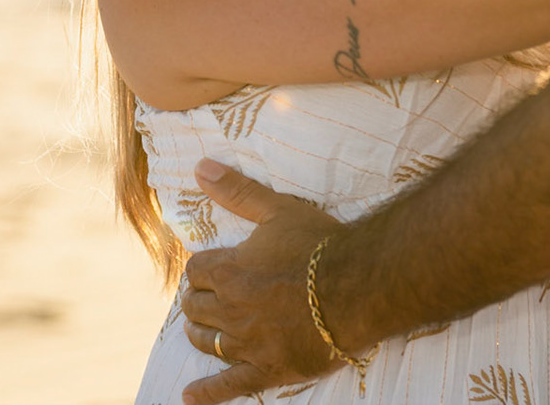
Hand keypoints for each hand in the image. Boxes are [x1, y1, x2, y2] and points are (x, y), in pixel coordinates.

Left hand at [178, 159, 342, 404]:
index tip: (212, 267)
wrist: (360, 286)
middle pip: (195, 307)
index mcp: (228, 271)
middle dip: (199, 299)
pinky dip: (206, 394)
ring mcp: (246, 344)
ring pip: (205, 341)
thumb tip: (201, 167)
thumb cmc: (321, 245)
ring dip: (200, 333)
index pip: (196, 270)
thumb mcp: (279, 210)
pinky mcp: (266, 369)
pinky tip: (189, 397)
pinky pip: (227, 386)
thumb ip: (237, 191)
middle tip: (210, 296)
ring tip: (202, 329)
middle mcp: (229, 310)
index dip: (204, 268)